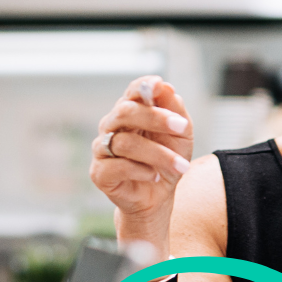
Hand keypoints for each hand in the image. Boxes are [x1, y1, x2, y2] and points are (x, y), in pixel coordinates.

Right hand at [89, 76, 193, 249]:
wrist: (159, 196)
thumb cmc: (167, 159)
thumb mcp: (181, 134)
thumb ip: (174, 109)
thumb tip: (164, 86)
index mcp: (130, 111)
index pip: (132, 91)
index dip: (144, 86)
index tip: (160, 85)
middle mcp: (111, 126)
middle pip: (125, 111)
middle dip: (156, 117)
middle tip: (182, 127)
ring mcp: (102, 149)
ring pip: (126, 143)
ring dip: (159, 154)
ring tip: (181, 166)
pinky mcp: (99, 173)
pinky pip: (119, 167)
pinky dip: (143, 171)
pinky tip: (156, 176)